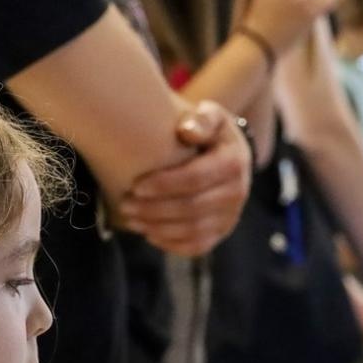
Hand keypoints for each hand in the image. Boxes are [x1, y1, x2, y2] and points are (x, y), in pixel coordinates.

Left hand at [117, 101, 251, 255]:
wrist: (228, 155)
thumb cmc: (209, 132)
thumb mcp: (211, 116)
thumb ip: (202, 118)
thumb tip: (187, 132)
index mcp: (233, 163)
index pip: (195, 179)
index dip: (164, 185)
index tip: (135, 185)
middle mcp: (237, 193)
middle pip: (192, 208)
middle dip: (154, 209)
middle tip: (125, 205)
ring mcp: (230, 216)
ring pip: (193, 231)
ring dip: (158, 228)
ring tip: (131, 220)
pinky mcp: (221, 232)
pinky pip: (197, 246)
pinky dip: (171, 244)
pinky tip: (149, 234)